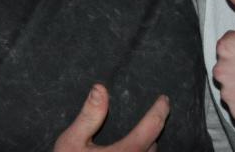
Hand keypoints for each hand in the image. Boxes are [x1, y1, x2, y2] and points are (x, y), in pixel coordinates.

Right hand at [53, 84, 168, 151]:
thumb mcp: (70, 143)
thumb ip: (89, 116)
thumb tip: (100, 88)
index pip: (152, 127)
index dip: (160, 110)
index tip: (164, 100)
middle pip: (152, 146)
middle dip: (152, 132)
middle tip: (150, 119)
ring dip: (147, 150)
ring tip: (141, 140)